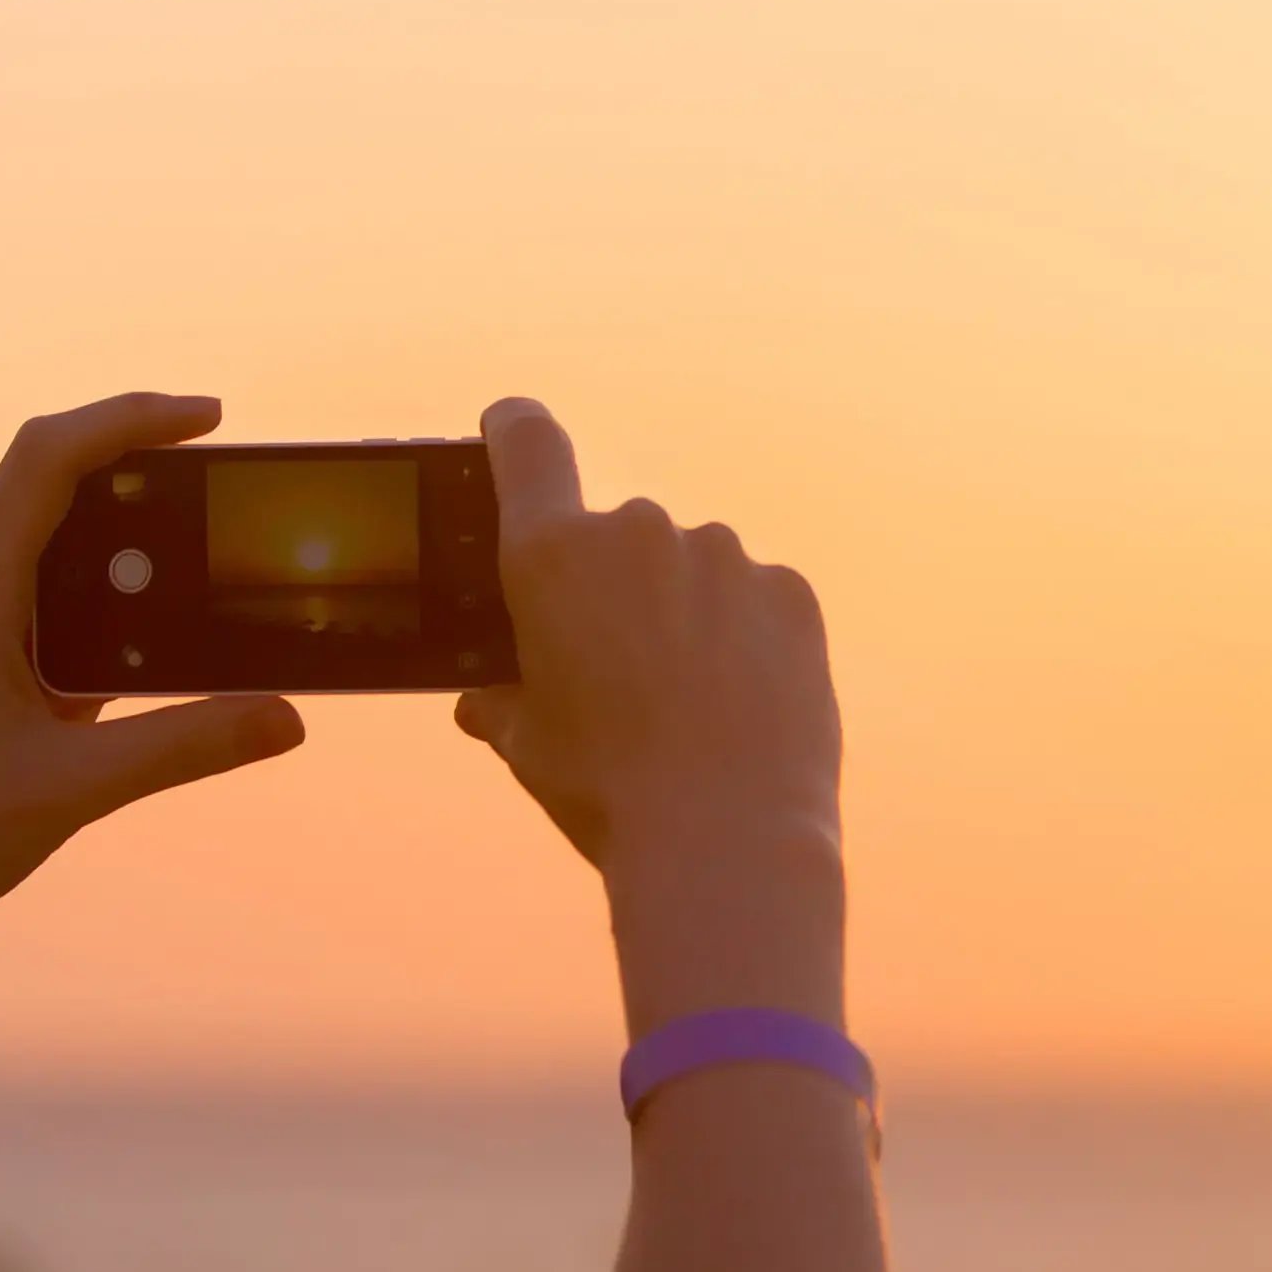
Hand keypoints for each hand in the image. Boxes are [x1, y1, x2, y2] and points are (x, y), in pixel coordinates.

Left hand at [0, 392, 306, 977]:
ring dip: (118, 543)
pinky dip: (93, 599)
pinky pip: (32, 596)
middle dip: (140, 473)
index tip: (209, 417)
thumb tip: (284, 717)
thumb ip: (186, 746)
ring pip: (42, 540)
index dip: (131, 418)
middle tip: (219, 490)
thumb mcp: (75, 787)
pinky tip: (140, 646)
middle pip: (50, 482)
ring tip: (193, 568)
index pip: (48, 456)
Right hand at [451, 399, 846, 1027]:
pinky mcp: (789, 591)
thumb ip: (502, 703)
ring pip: (693, 567)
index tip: (512, 432)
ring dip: (686, 611)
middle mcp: (638, 531)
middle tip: (624, 670)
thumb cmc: (610, 794)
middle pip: (617, 533)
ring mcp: (723, 556)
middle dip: (616, 585)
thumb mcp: (530, 749)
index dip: (515, 432)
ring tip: (691, 704)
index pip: (527, 442)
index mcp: (553, 557)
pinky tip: (742, 703)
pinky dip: (746, 635)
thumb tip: (482, 702)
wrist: (726, 838)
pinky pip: (756, 597)